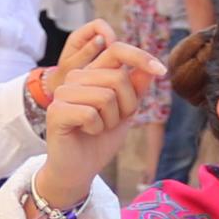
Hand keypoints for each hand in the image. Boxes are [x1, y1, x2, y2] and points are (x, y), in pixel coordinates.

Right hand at [33, 23, 162, 208]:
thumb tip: (151, 68)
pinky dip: (97, 128)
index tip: (162, 71)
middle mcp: (76, 77)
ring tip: (98, 127)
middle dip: (126, 105)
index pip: (117, 50)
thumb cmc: (101, 139)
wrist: (80, 168)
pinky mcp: (56, 110)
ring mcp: (63, 92)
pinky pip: (91, 113)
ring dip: (111, 120)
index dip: (141, 57)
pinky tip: (86, 132)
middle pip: (118, 77)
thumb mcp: (126, 111)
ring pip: (106, 96)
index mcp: (92, 72)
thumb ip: (136, 88)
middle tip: (112, 122)